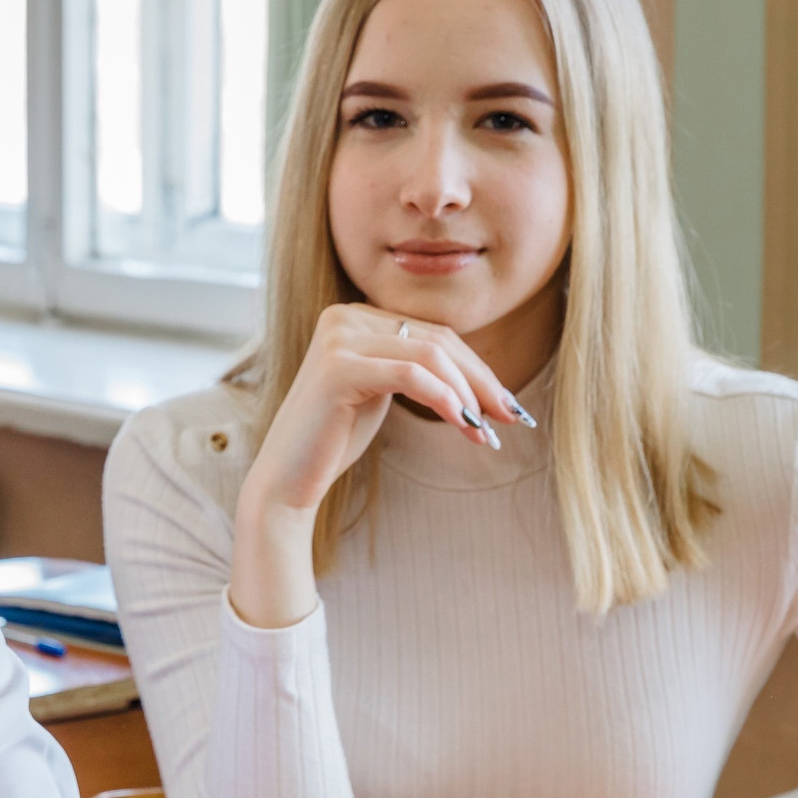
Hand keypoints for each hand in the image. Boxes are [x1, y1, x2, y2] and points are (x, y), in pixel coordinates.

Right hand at [230, 304, 530, 627]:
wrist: (286, 481)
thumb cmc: (333, 442)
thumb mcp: (381, 393)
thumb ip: (414, 368)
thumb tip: (483, 375)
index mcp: (354, 317)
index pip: (434, 335)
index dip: (477, 370)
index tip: (507, 407)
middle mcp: (343, 317)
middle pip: (437, 341)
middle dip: (481, 382)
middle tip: (511, 419)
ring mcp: (338, 337)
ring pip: (430, 355)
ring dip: (468, 396)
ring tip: (486, 433)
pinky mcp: (338, 366)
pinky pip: (412, 375)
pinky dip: (446, 400)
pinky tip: (464, 426)